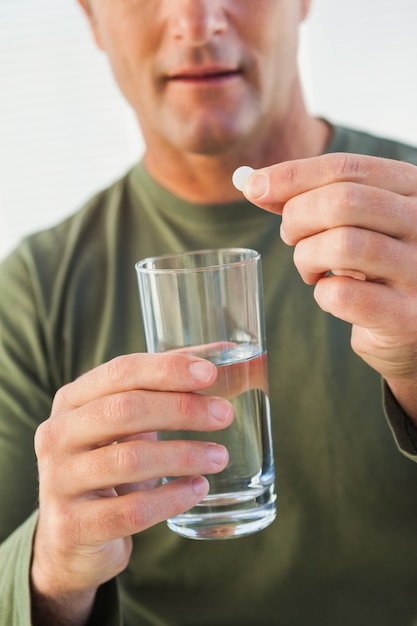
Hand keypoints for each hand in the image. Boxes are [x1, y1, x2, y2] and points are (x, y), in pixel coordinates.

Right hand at [31, 353, 232, 620]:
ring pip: (129, 459)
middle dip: (181, 409)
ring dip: (183, 455)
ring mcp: (58, 481)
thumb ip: (170, 388)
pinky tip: (198, 489)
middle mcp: (57, 434)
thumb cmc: (109, 464)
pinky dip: (172, 499)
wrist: (73, 539)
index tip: (210, 374)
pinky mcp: (72, 525)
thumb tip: (229, 358)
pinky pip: (131, 510)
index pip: (120, 372)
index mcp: (72, 400)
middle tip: (224, 415)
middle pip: (124, 410)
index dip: (167, 369)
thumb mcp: (130, 423)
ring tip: (220, 457)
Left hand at [242, 153, 416, 418]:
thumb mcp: (354, 220)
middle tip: (290, 237)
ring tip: (310, 268)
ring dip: (307, 257)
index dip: (293, 175)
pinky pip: (343, 295)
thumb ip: (310, 197)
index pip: (348, 168)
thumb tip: (253, 183)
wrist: (410, 324)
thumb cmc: (374, 263)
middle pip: (343, 201)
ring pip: (342, 245)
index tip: (254, 186)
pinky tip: (329, 293)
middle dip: (297, 218)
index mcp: (413, 188)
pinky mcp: (406, 316)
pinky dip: (322, 294)